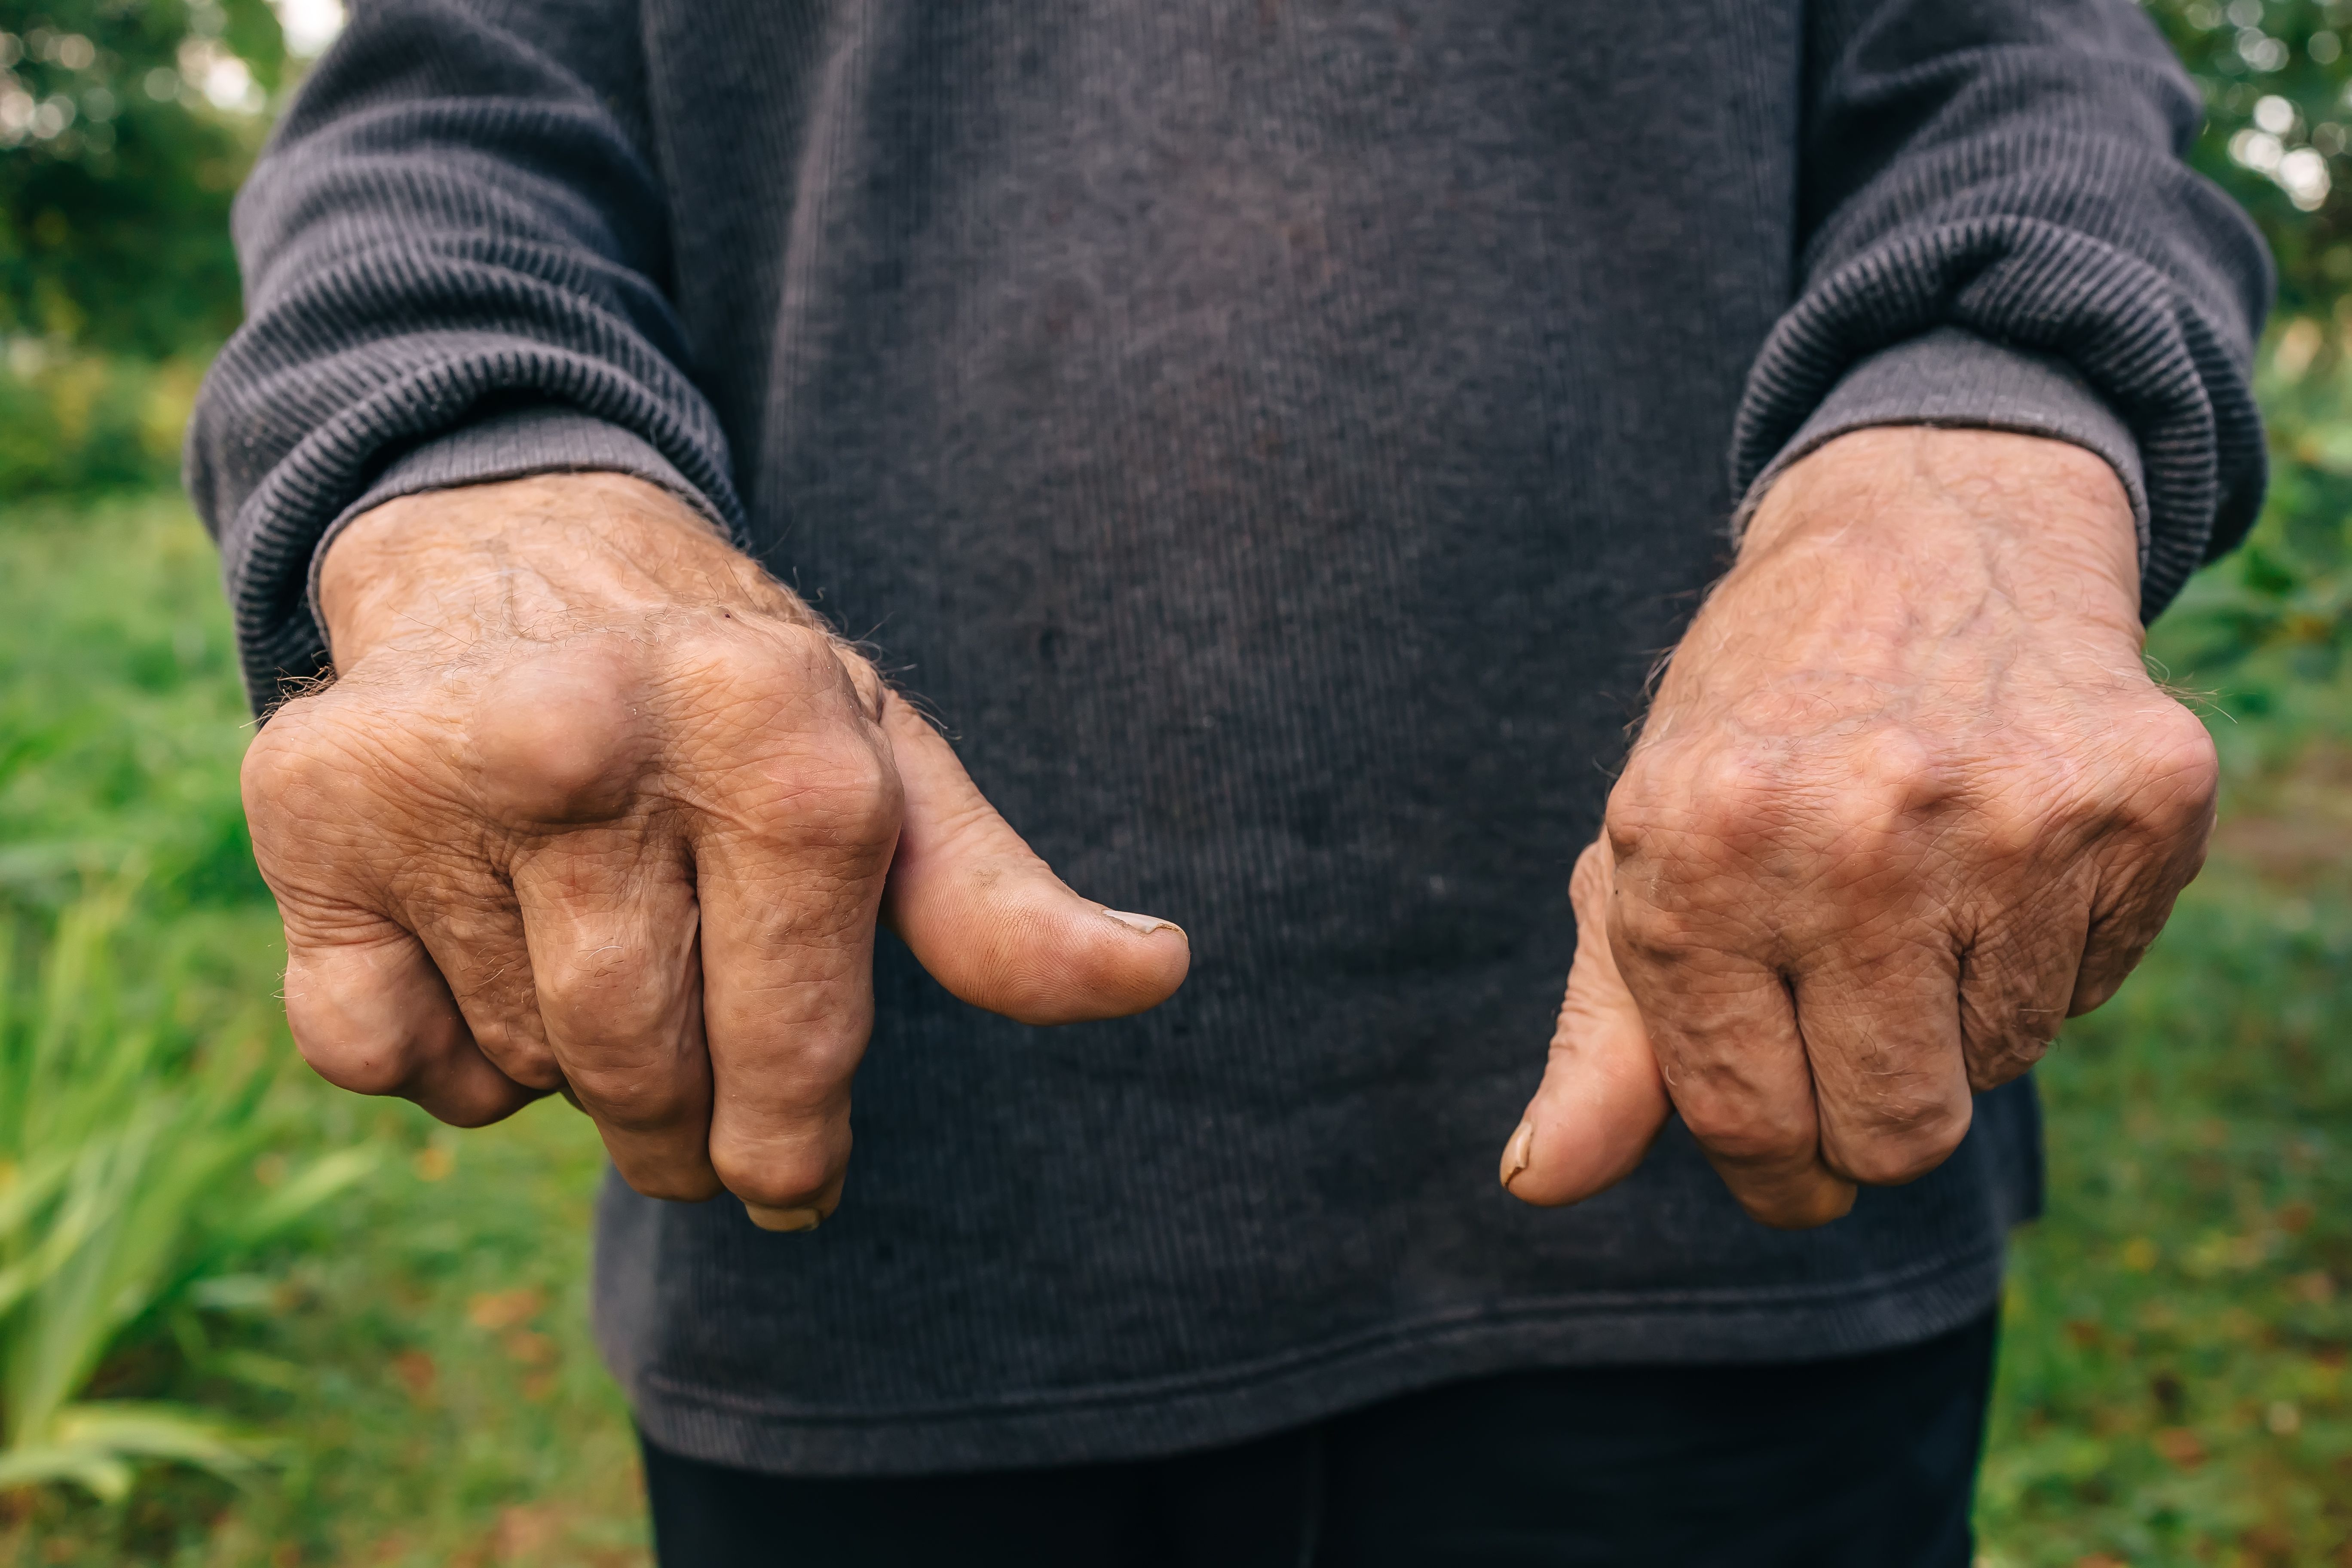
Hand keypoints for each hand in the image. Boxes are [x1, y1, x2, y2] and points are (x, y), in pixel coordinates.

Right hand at [243, 472, 1188, 1228]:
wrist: (524, 546)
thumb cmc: (736, 696)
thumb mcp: (887, 770)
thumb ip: (1000, 900)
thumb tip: (1155, 970)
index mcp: (777, 736)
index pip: (795, 1040)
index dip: (796, 1140)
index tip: (795, 1177)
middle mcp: (597, 740)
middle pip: (650, 1074)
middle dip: (684, 1127)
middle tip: (693, 1095)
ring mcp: (440, 770)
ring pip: (525, 1069)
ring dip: (572, 1070)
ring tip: (594, 962)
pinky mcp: (308, 806)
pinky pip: (380, 1050)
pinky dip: (438, 1050)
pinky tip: (477, 946)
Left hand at [1499, 427, 2216, 1227]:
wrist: (1921, 527)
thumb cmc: (1759, 727)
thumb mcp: (1645, 858)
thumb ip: (1603, 1039)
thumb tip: (1536, 1183)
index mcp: (1697, 852)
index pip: (1748, 1121)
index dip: (1776, 1169)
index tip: (1792, 1156)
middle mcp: (1849, 832)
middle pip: (1895, 1135)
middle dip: (1873, 1114)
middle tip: (1861, 1017)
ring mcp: (2005, 814)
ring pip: (2000, 1064)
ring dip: (1959, 1011)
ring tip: (1925, 881)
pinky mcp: (2136, 799)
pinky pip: (2094, 985)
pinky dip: (2046, 945)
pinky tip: (2001, 840)